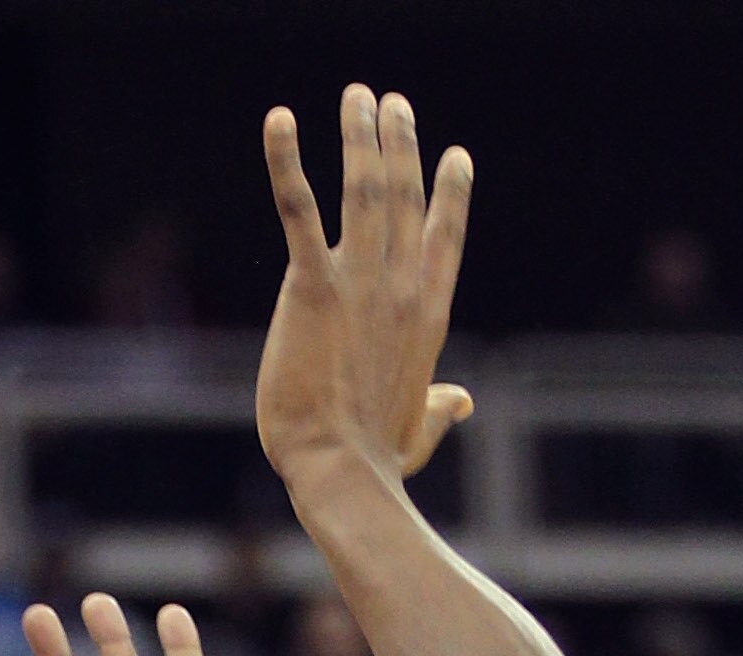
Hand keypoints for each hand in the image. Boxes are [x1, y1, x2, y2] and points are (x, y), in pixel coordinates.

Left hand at [257, 88, 474, 496]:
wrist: (341, 471)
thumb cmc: (375, 460)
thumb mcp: (416, 430)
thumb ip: (437, 406)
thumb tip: (462, 400)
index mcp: (427, 315)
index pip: (444, 238)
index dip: (451, 193)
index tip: (455, 156)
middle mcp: (400, 287)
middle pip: (405, 196)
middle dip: (400, 143)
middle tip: (393, 103)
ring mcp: (359, 282)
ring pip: (365, 187)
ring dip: (360, 135)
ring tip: (357, 97)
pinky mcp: (312, 286)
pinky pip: (298, 208)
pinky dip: (287, 160)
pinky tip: (280, 120)